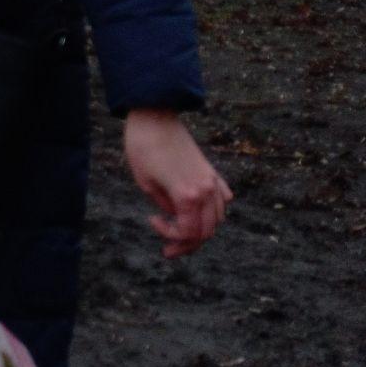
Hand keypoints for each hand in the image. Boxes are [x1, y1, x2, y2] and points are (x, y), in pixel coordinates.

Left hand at [123, 108, 230, 258]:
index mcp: (188, 196)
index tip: (152, 221)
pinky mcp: (211, 171)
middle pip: (207, 231)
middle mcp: (207, 190)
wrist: (154, 118)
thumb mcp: (147, 184)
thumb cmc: (143, 149)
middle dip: (187, 243)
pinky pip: (222, 198)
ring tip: (180, 231)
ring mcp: (212, 180)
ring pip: (217, 217)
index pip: (190, 233)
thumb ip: (166, 207)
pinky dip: (214, 210)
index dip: (172, 237)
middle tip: (168, 248)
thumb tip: (177, 218)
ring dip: (201, 229)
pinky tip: (199, 212)